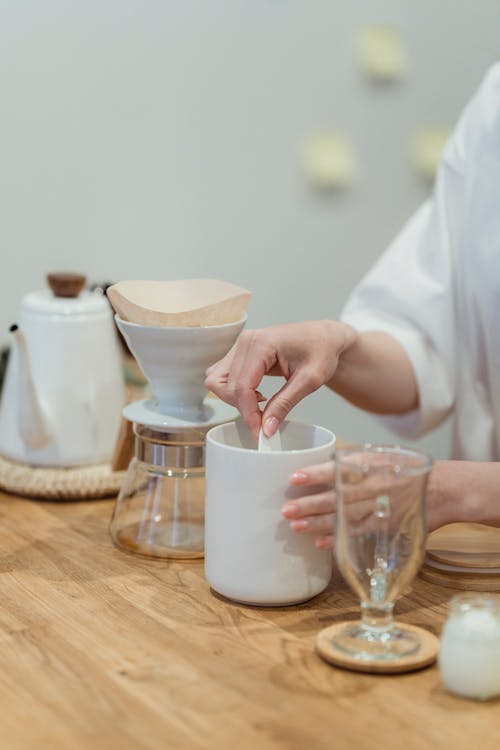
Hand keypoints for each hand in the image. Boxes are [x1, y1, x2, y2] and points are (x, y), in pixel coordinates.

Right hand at [205, 320, 356, 439]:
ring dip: (234, 399)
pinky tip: (255, 394)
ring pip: (218, 381)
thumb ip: (285, 404)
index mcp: (261, 344)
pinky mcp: (240, 352)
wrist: (324, 338)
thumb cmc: (321, 351)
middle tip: (264, 420)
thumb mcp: (309, 381)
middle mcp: (246, 341)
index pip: (242, 386)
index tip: (260, 433)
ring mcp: (240, 345)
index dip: (248, 414)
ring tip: (260, 404)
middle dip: (243, 408)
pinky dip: (234, 391)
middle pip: (226, 386)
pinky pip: (223, 376)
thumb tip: (266, 428)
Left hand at [281, 459, 477, 550]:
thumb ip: (355, 462)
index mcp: (374, 466)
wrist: (444, 489)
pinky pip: (359, 534)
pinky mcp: (386, 527)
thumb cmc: (407, 469)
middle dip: (311, 504)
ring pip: (345, 518)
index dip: (317, 474)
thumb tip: (323, 467)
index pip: (341, 469)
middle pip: (338, 498)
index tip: (295, 477)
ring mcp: (381, 509)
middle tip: (286, 509)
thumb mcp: (382, 456)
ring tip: (295, 525)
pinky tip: (320, 542)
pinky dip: (339, 539)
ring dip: (318, 523)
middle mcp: (376, 488)